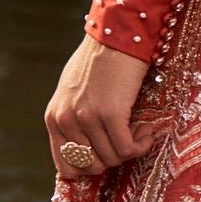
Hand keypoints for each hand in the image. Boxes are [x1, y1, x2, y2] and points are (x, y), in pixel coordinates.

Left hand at [45, 36, 153, 177]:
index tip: (108, 153)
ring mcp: (87, 117)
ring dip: (131, 149)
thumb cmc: (99, 61)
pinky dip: (141, 145)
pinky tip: (146, 130)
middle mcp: (66, 120)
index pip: (66, 166)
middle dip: (113, 159)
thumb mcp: (73, 92)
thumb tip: (84, 149)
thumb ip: (72, 119)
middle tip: (126, 139)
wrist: (116, 35)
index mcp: (53, 118)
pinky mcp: (110, 113)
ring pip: (113, 159)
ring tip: (139, 129)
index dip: (91, 166)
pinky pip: (127, 149)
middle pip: (92, 166)